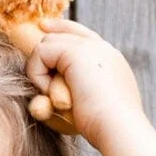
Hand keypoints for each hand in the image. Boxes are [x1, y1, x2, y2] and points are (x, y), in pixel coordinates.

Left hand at [23, 18, 146, 147]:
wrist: (117, 127)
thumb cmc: (100, 129)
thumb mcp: (84, 110)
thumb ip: (63, 100)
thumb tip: (38, 104)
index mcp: (110, 60)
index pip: (83, 35)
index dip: (61, 29)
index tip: (43, 26)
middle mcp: (102, 48)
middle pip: (60, 34)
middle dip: (43, 56)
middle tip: (39, 76)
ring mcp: (91, 46)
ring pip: (47, 45)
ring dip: (42, 74)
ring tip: (56, 100)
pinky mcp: (76, 51)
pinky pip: (40, 54)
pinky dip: (38, 77)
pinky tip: (52, 96)